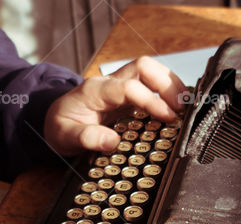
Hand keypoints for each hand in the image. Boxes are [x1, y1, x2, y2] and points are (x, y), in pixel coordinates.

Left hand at [44, 56, 186, 156]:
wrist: (55, 119)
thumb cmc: (60, 127)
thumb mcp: (63, 137)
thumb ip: (85, 138)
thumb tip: (112, 141)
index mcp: (95, 91)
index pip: (129, 87)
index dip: (152, 100)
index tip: (168, 118)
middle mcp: (110, 83)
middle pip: (144, 66)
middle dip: (167, 84)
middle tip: (182, 108)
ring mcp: (120, 86)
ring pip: (151, 70)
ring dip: (171, 84)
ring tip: (185, 106)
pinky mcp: (129, 93)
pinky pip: (151, 83)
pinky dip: (167, 91)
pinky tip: (177, 106)